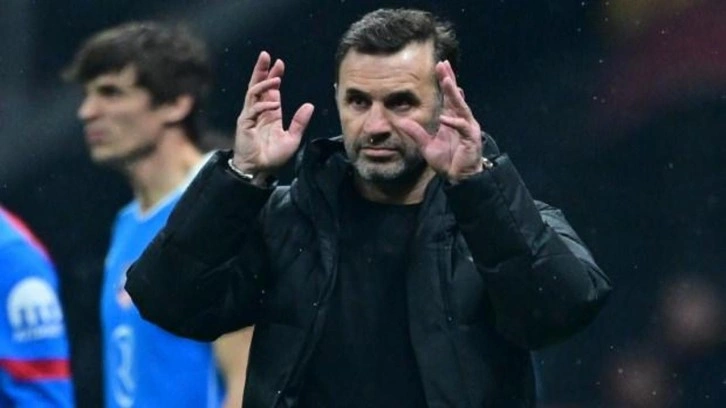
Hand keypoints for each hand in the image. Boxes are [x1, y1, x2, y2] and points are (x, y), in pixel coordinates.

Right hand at [233, 51, 314, 175]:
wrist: (260, 170)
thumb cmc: (273, 156)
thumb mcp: (292, 138)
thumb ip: (300, 122)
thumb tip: (309, 105)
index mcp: (270, 113)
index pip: (271, 90)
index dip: (274, 76)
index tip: (280, 64)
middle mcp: (259, 111)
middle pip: (257, 85)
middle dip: (261, 70)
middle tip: (266, 56)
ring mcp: (250, 116)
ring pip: (253, 93)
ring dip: (263, 84)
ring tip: (275, 78)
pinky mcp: (245, 123)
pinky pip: (253, 109)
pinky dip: (263, 105)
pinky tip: (274, 105)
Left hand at [396, 60, 483, 182]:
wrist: (459, 178)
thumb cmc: (447, 162)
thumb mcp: (427, 146)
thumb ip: (416, 133)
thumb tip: (400, 122)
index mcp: (451, 120)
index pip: (448, 97)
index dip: (445, 82)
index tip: (439, 67)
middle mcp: (461, 120)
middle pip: (455, 96)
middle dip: (449, 79)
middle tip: (443, 65)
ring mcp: (468, 128)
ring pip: (461, 106)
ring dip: (454, 93)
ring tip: (447, 80)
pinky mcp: (471, 138)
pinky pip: (462, 127)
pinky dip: (453, 122)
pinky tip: (444, 118)